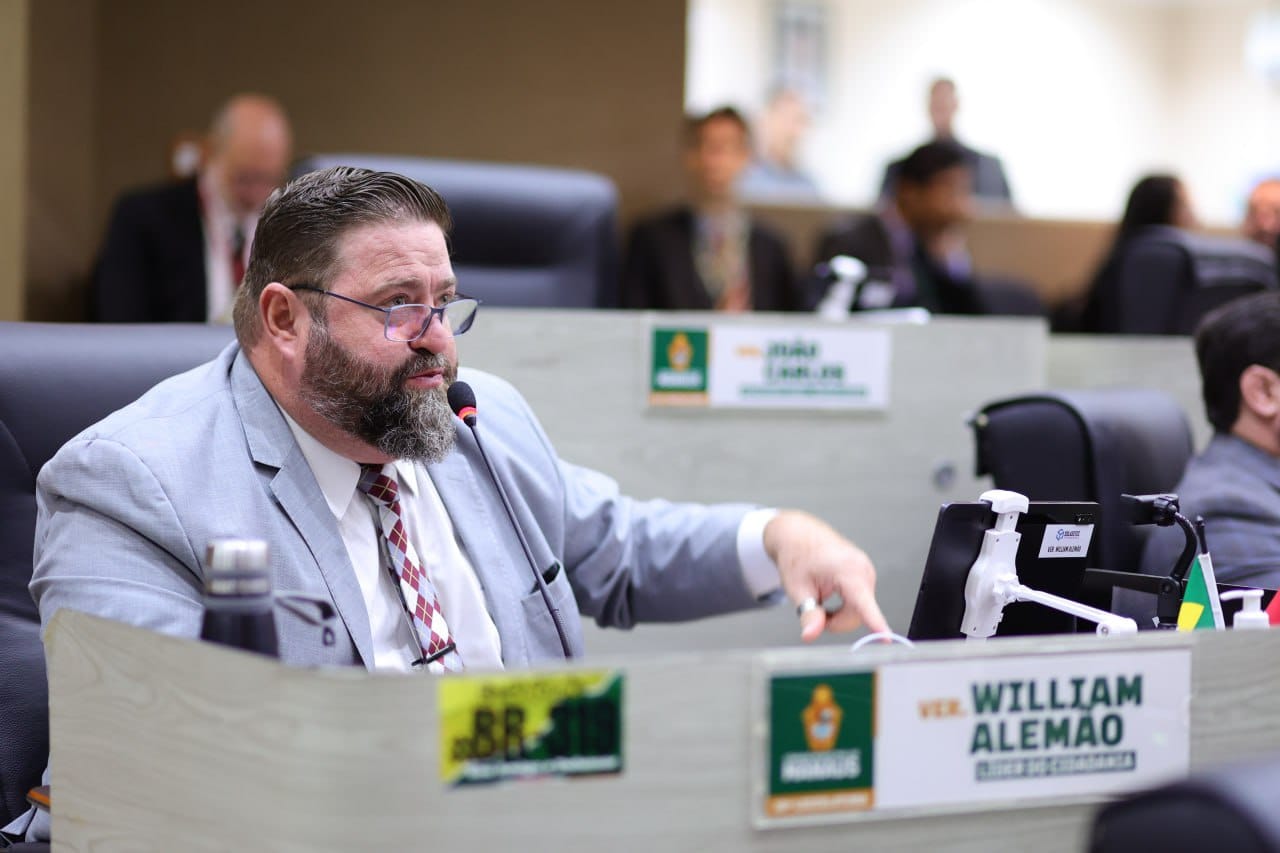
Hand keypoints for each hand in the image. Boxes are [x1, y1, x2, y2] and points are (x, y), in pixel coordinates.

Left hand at [763, 510, 888, 640]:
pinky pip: (859, 602)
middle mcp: (863, 569)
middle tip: (813, 610)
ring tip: (820, 598)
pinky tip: (830, 595)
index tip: (886, 638)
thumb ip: (808, 614)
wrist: (797, 534)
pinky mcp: (865, 575)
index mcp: (848, 570)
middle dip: (835, 621)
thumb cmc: (797, 554)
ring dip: (839, 614)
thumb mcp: (797, 588)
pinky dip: (844, 606)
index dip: (875, 623)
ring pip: (858, 611)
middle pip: (857, 615)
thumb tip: (811, 635)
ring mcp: (866, 572)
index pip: (863, 603)